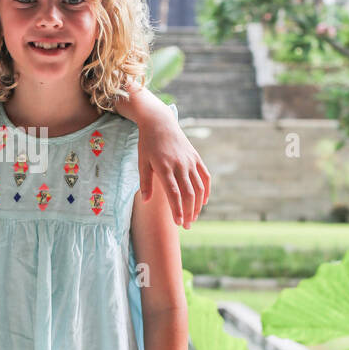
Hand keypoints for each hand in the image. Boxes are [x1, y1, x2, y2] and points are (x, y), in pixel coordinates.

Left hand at [138, 112, 209, 228]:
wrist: (159, 122)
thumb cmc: (147, 143)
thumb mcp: (142, 162)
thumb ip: (145, 182)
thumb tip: (146, 201)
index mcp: (164, 167)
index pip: (174, 193)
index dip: (177, 209)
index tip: (178, 223)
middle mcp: (180, 165)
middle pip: (188, 193)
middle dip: (189, 212)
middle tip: (187, 226)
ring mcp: (190, 161)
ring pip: (199, 187)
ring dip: (198, 205)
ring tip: (194, 217)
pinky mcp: (196, 158)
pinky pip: (205, 177)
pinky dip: (206, 190)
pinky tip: (204, 201)